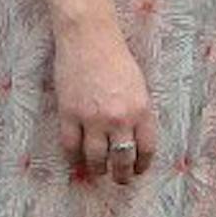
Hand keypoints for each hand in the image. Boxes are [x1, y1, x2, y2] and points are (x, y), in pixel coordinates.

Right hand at [52, 16, 156, 182]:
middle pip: (122, 159)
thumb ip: (137, 113)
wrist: (89, 38)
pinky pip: (71, 147)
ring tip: (99, 172)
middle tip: (120, 179)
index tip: (138, 169)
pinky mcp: (69, 114)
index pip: (145, 149)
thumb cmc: (116, 58)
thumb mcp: (138, 86)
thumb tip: (133, 139)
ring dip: (99, 170)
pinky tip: (77, 160)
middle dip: (122, 175)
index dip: (142, 165)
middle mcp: (119, 118)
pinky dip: (74, 158)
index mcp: (141, 109)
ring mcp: (92, 118)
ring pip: (96, 159)